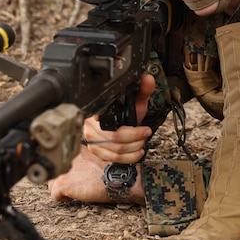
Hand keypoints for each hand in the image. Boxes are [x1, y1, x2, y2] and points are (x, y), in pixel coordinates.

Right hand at [46, 74, 155, 204]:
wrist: (117, 120)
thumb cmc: (123, 111)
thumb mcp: (134, 100)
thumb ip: (142, 90)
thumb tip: (148, 79)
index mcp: (97, 112)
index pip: (110, 125)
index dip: (131, 131)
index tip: (145, 129)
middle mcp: (90, 126)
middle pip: (115, 140)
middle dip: (136, 140)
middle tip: (146, 135)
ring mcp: (91, 140)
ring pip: (115, 152)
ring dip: (134, 150)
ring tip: (142, 143)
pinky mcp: (95, 151)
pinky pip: (112, 160)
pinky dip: (128, 158)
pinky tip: (136, 153)